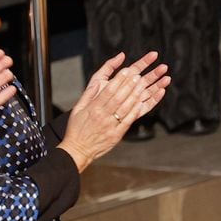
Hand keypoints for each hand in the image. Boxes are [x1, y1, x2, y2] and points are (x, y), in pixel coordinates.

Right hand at [59, 52, 171, 171]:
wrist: (78, 150)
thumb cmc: (77, 128)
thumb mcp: (78, 109)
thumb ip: (89, 95)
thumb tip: (99, 83)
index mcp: (93, 108)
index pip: (108, 91)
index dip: (119, 80)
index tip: (127, 71)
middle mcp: (102, 116)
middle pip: (119, 97)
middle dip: (130, 85)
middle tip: (139, 75)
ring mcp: (111, 126)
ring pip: (126, 108)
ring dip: (136, 95)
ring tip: (143, 85)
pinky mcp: (116, 135)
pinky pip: (128, 121)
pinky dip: (136, 111)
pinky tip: (142, 102)